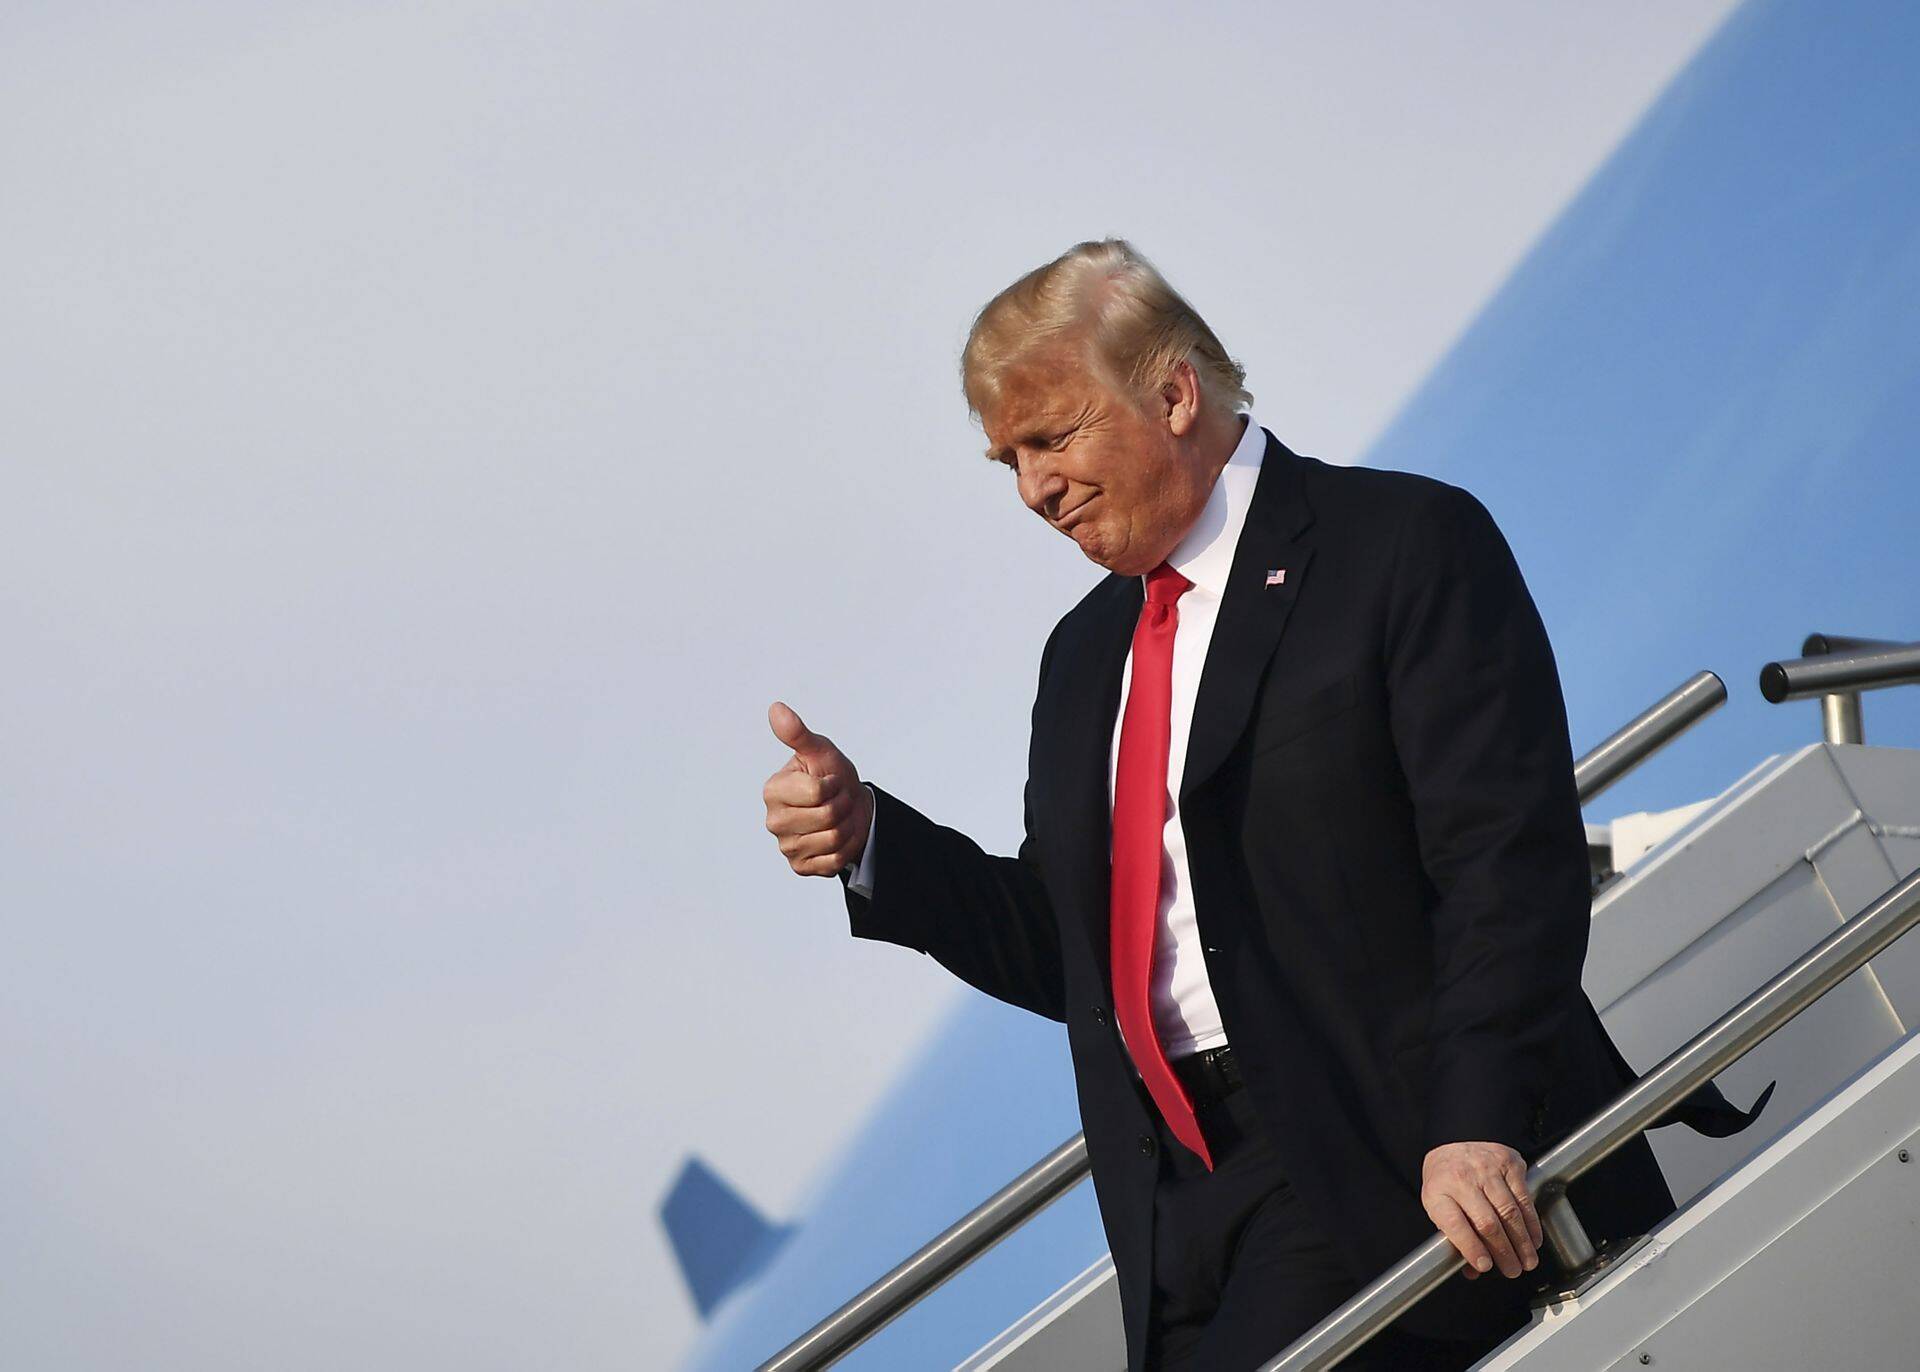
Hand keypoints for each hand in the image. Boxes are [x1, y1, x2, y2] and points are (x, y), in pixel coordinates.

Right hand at [763, 701, 872, 876]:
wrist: (851, 807)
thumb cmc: (832, 776)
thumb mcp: (820, 752)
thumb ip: (797, 734)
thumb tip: (776, 708)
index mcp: (773, 791)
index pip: (817, 792)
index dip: (834, 784)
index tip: (830, 781)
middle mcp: (773, 821)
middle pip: (827, 816)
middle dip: (843, 804)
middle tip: (837, 799)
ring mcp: (786, 846)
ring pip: (833, 839)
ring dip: (846, 825)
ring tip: (838, 817)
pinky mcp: (800, 867)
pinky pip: (832, 861)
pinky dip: (844, 849)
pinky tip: (836, 837)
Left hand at [1420, 1142, 1541, 1279]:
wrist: (1455, 1140)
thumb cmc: (1447, 1182)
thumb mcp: (1439, 1207)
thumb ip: (1455, 1239)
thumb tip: (1474, 1271)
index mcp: (1438, 1193)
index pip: (1454, 1224)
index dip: (1471, 1247)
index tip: (1484, 1266)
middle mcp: (1461, 1178)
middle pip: (1486, 1221)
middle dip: (1503, 1251)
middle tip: (1513, 1271)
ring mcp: (1486, 1169)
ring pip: (1508, 1211)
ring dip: (1521, 1242)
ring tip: (1527, 1262)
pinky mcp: (1508, 1163)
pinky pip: (1524, 1198)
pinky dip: (1531, 1223)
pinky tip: (1534, 1239)